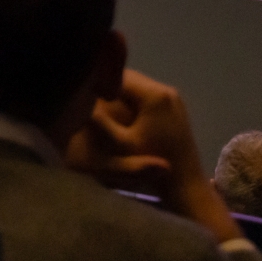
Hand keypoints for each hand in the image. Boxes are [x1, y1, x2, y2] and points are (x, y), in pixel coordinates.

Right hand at [66, 67, 241, 242]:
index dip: (95, 80)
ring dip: (116, 92)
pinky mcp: (173, 107)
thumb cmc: (153, 166)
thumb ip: (98, 122)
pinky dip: (128, 99)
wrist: (186, 186)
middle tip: (84, 96)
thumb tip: (75, 100)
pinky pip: (144, 94)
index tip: (78, 90)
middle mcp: (165, 90)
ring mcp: (172, 98)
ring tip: (96, 103)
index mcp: (154, 95)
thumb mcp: (120, 145)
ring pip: (135, 85)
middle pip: (127, 78)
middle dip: (105, 85)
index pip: (117, 75)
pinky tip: (115, 112)